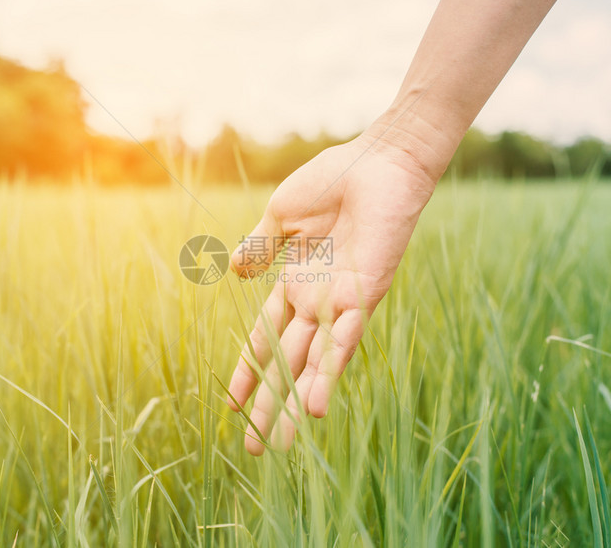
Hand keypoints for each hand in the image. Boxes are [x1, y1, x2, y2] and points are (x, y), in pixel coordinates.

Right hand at [226, 130, 440, 454]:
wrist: (378, 162)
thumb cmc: (333, 180)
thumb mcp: (282, 214)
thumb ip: (259, 246)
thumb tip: (235, 270)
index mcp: (294, 283)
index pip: (264, 337)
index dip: (248, 370)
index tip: (232, 405)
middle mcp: (316, 301)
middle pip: (285, 362)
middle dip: (270, 403)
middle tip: (255, 448)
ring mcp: (340, 303)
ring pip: (313, 363)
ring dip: (297, 402)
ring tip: (284, 442)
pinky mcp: (364, 296)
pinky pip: (344, 340)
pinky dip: (330, 372)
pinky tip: (318, 406)